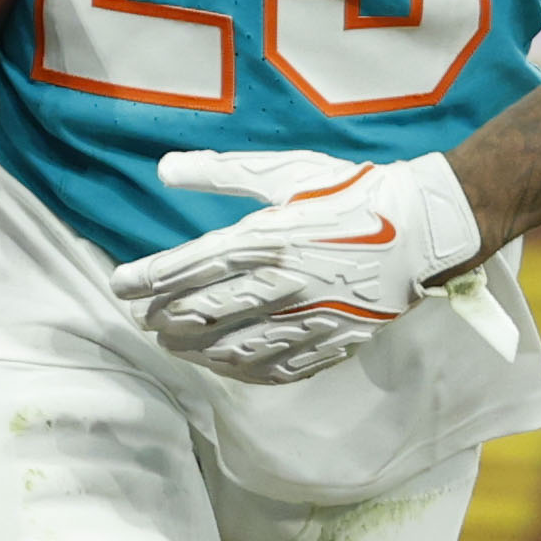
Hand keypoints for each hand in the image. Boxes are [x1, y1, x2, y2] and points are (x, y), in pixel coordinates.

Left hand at [108, 150, 480, 382]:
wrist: (421, 229)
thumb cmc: (351, 193)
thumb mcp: (285, 172)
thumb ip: (221, 172)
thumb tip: (165, 168)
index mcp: (268, 238)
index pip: (189, 266)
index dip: (147, 279)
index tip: (119, 284)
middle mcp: (282, 284)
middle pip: (203, 313)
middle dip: (163, 318)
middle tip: (141, 317)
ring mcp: (306, 320)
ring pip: (234, 348)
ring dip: (194, 350)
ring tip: (171, 345)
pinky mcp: (331, 342)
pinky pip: (277, 369)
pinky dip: (241, 372)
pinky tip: (223, 367)